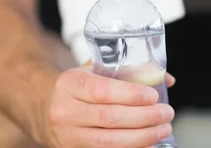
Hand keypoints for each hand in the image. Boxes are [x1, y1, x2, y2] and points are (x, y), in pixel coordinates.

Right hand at [42, 63, 175, 147]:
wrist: (43, 107)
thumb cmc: (77, 86)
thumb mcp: (94, 70)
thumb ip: (128, 71)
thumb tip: (167, 79)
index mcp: (70, 83)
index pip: (102, 90)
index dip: (131, 95)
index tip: (153, 96)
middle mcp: (65, 111)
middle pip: (108, 118)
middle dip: (143, 117)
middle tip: (166, 113)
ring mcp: (68, 135)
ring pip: (108, 142)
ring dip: (141, 137)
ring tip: (163, 129)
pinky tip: (148, 143)